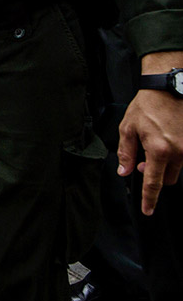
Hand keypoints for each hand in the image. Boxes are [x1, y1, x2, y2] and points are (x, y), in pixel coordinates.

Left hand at [118, 53, 182, 214]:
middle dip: (155, 176)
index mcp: (158, 150)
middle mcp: (178, 152)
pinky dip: (173, 156)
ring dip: (164, 165)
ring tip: (152, 147)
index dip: (149, 199)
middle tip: (142, 161)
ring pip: (177, 169)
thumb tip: (124, 171)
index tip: (147, 210)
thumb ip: (126, 152)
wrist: (168, 89)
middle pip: (167, 179)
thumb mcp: (128, 128)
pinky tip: (164, 141)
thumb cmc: (147, 106)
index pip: (153, 183)